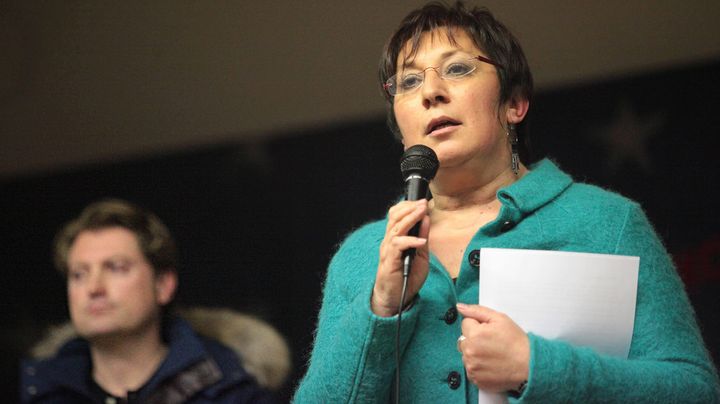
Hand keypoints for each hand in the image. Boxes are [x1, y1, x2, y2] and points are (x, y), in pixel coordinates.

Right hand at [371, 199, 429, 316]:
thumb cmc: (406, 277)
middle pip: (395, 217)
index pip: (397, 215)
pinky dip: (410, 241)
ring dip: (410, 218)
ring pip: (396, 227)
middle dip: (410, 208)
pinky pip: (398, 245)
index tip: (422, 202)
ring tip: (422, 212)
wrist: (395, 298)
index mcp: (396, 238)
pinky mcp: (389, 260)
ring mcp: (388, 250)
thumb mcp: (420, 255)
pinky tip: (421, 241)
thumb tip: (426, 220)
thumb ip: (422, 238)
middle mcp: (389, 241)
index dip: (408, 206)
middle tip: (423, 203)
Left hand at [456, 303, 528, 392]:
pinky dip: (478, 367)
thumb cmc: (516, 342)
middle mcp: (470, 352)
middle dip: (473, 339)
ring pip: (466, 355)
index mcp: (474, 334)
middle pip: (463, 339)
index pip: (465, 323)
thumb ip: (477, 311)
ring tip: (492, 354)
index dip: (478, 325)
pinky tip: (491, 364)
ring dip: (474, 353)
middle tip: (491, 343)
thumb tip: (460, 307)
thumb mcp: (500, 319)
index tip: (489, 331)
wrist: (528, 365)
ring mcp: (472, 367)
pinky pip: (471, 369)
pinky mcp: (476, 380)